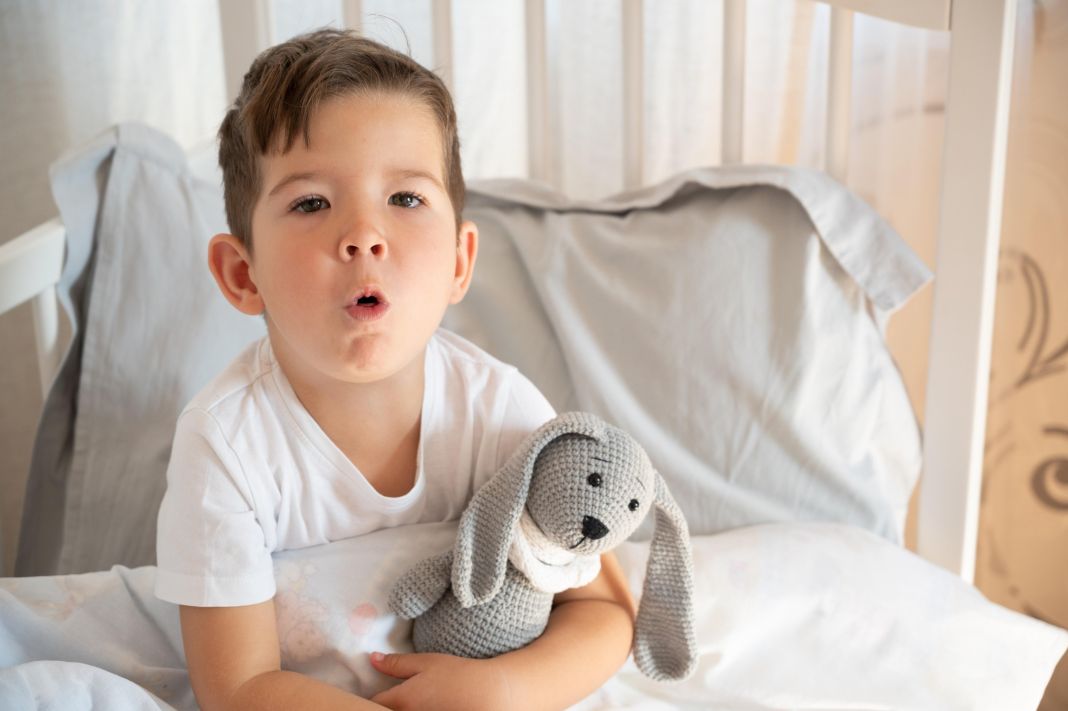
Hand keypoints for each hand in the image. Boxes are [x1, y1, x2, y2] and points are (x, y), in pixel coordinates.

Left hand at [369, 651, 512, 710]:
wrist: (486, 694)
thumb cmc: (456, 675)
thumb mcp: (425, 662)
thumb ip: (396, 663)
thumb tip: (372, 659)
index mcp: (401, 700)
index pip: (373, 703)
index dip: (369, 695)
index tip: (374, 686)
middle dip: (380, 704)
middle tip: (385, 694)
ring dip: (395, 707)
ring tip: (406, 697)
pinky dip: (411, 709)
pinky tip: (420, 703)